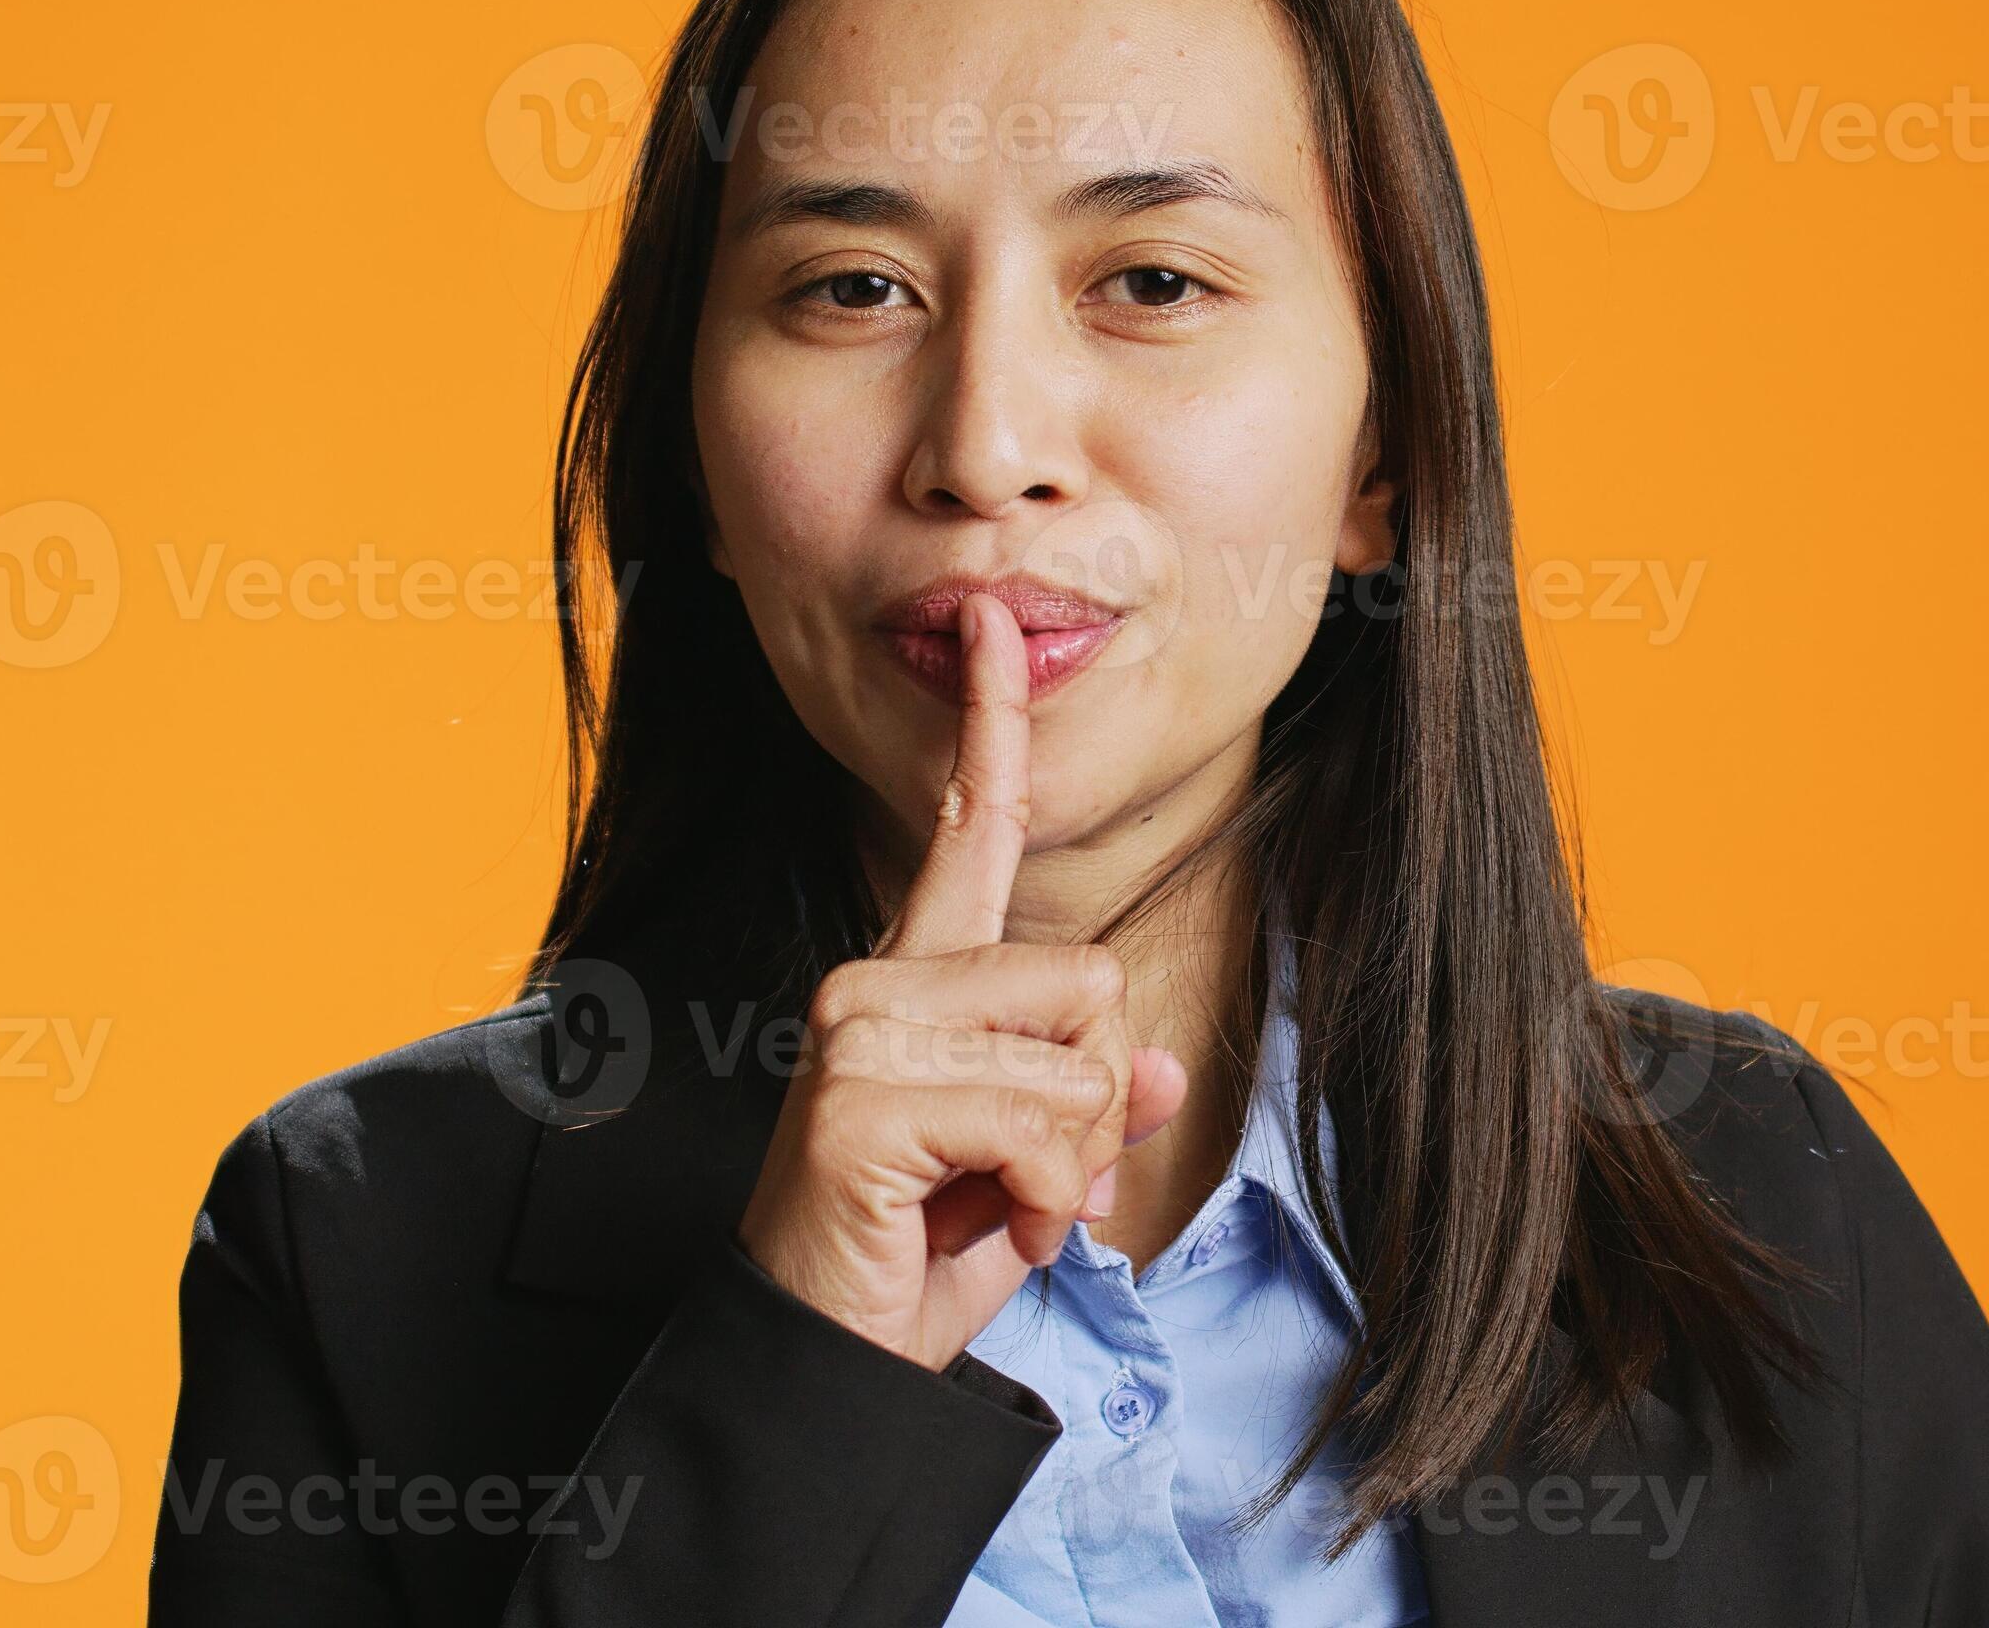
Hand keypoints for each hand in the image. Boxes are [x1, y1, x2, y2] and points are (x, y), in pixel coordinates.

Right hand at [736, 591, 1188, 1369]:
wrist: (821, 1364)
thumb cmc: (907, 1264)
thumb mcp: (1026, 1179)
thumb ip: (1087, 1115)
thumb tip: (1167, 1078)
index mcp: (913, 981)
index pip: (966, 834)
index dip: (989, 727)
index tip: (995, 623)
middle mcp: (876, 981)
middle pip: (1087, 981)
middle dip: (1092, 1102)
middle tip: (1016, 1183)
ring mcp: (861, 1030)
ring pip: (1077, 1056)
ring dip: (1064, 1164)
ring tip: (987, 1209)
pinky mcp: (864, 1095)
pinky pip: (1040, 1124)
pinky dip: (1036, 1199)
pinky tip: (971, 1228)